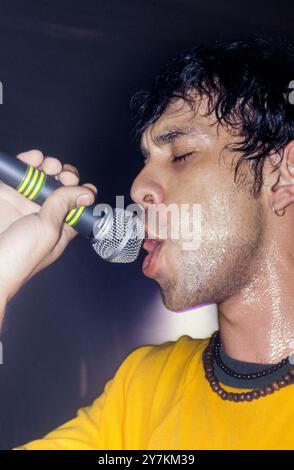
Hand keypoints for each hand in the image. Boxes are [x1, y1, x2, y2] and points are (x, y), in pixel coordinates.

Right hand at [0, 149, 96, 301]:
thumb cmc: (18, 258)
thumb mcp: (48, 230)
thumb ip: (64, 206)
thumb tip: (86, 193)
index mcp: (59, 229)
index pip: (77, 206)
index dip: (81, 193)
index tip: (83, 186)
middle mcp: (42, 215)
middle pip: (60, 188)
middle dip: (65, 176)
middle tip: (64, 175)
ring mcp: (23, 204)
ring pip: (40, 178)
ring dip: (48, 166)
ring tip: (48, 164)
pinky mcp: (5, 195)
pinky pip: (18, 174)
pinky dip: (27, 162)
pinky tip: (34, 158)